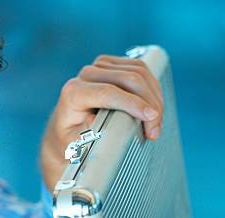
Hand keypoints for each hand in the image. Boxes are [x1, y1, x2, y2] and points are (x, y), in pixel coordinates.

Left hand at [39, 54, 163, 191]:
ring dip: (155, 98)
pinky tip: (154, 109)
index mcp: (74, 92)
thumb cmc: (72, 141)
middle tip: (155, 132)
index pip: (108, 92)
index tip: (151, 117)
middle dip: (149, 104)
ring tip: (155, 125)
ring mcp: (101, 66)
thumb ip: (84, 135)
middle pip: (129, 79)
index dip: (133, 103)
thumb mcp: (74, 145)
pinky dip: (153, 89)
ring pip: (140, 72)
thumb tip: (95, 119)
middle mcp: (86, 74)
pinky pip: (142, 70)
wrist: (68, 130)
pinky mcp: (114, 64)